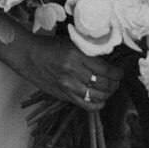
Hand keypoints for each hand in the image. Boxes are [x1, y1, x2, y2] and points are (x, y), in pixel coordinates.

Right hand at [0, 27, 122, 111]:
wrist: (28, 56)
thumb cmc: (49, 46)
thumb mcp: (70, 42)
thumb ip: (87, 51)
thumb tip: (107, 58)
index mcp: (76, 55)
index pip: (105, 70)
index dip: (117, 73)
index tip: (120, 71)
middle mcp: (73, 72)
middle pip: (103, 84)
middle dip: (115, 84)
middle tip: (117, 80)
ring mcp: (68, 86)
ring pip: (97, 96)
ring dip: (108, 94)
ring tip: (111, 88)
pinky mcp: (63, 95)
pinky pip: (85, 105)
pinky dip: (97, 104)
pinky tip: (101, 100)